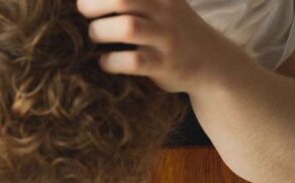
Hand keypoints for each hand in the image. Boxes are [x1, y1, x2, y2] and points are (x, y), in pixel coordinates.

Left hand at [77, 0, 235, 92]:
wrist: (211, 61)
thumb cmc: (172, 28)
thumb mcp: (160, 2)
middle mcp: (164, 10)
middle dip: (93, 3)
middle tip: (84, 12)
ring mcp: (166, 38)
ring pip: (128, 27)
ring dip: (101, 31)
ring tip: (96, 36)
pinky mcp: (165, 65)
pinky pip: (133, 61)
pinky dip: (111, 61)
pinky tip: (106, 61)